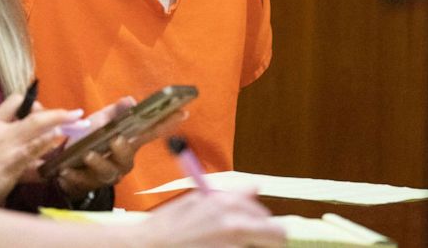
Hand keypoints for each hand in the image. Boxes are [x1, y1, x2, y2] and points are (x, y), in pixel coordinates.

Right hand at [0, 93, 81, 205]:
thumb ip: (10, 143)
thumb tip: (36, 147)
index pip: (14, 101)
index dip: (34, 103)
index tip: (46, 113)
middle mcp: (0, 130)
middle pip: (33, 114)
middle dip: (58, 113)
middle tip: (76, 114)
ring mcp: (6, 146)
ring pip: (36, 126)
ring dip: (59, 122)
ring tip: (77, 122)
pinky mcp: (10, 163)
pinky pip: (32, 149)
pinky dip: (47, 141)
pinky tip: (58, 138)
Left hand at [56, 97, 188, 199]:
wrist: (63, 163)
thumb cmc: (88, 139)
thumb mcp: (100, 121)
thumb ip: (114, 112)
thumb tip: (130, 101)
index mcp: (128, 142)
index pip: (151, 132)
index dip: (168, 123)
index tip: (183, 112)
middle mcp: (122, 161)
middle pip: (128, 158)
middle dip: (123, 150)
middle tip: (115, 140)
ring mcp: (106, 175)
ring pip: (107, 173)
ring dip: (98, 163)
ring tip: (86, 156)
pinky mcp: (88, 185)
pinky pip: (84, 182)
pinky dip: (74, 176)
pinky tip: (65, 172)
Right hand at [139, 189, 286, 247]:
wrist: (151, 245)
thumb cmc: (172, 223)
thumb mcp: (199, 199)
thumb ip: (232, 195)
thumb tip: (256, 186)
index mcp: (227, 203)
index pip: (265, 215)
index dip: (262, 222)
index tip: (256, 227)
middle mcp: (234, 225)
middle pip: (276, 235)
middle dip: (268, 238)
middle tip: (251, 240)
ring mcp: (233, 246)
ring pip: (258, 247)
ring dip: (248, 245)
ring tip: (224, 243)